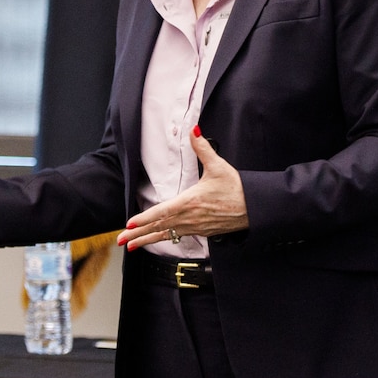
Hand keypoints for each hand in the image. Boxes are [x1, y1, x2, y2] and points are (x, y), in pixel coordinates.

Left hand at [122, 129, 247, 250]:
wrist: (256, 208)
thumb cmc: (238, 188)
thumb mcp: (219, 165)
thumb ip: (202, 148)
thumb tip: (194, 130)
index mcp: (190, 202)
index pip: (161, 212)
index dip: (144, 219)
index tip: (129, 224)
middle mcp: (190, 218)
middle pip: (159, 227)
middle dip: (138, 235)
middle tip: (120, 241)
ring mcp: (196, 227)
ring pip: (167, 235)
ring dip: (147, 240)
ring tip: (131, 247)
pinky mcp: (203, 232)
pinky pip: (179, 236)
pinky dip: (165, 238)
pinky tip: (156, 239)